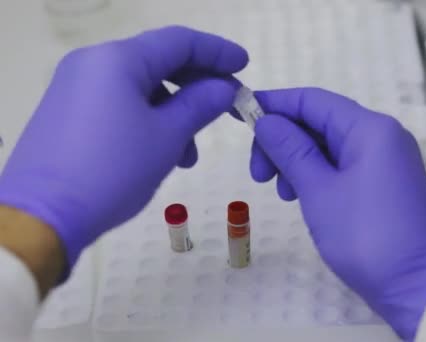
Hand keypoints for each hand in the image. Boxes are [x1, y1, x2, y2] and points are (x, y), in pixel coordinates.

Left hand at [0, 26, 247, 270]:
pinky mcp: (69, 112)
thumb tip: (225, 87)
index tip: (245, 65)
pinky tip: (162, 154)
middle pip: (158, 62)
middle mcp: (93, 63)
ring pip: (140, 88)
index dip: (217, 51)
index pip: (179, 42)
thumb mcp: (167, 136)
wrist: (42, 216)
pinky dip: (148, 121)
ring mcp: (76, 87)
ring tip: (190, 154)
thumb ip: (201, 104)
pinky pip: (120, 104)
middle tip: (228, 108)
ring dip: (174, 112)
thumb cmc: (113, 170)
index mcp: (117, 59)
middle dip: (197, 86)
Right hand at [249, 88, 425, 339]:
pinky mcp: (387, 184)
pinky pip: (345, 166)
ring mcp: (388, 161)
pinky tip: (302, 197)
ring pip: (331, 147)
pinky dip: (318, 176)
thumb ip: (290, 150)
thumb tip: (265, 120)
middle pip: (321, 122)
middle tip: (258, 175)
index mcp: (370, 128)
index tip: (239, 115)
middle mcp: (383, 136)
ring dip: (298, 161)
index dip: (273, 104)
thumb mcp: (318, 191)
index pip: (312, 100)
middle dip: (284, 141)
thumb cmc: (364, 236)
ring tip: (281, 193)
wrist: (416, 287)